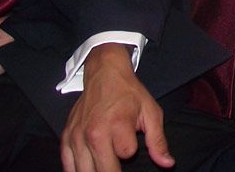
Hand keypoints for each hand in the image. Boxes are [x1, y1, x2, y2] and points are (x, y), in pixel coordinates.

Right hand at [61, 44, 171, 171]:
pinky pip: (67, 166)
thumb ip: (157, 140)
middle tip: (117, 166)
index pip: (126, 154)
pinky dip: (76, 170)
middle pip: (103, 170)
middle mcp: (94, 133)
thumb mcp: (151, 112)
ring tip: (105, 165)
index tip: (130, 143)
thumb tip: (167, 163)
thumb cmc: (129, 93)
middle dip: (113, 170)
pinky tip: (87, 169)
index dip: (131, 151)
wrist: (104, 74)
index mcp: (117, 124)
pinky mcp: (66, 137)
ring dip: (95, 171)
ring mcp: (77, 136)